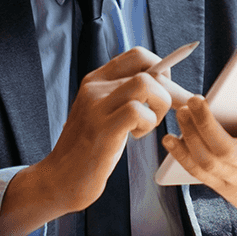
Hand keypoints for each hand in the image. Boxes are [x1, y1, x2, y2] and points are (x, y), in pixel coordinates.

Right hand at [0, 46, 191, 235]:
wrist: (58, 180)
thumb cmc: (90, 149)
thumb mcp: (106, 113)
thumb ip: (126, 95)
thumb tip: (167, 83)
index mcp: (96, 81)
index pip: (138, 55)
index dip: (161, 69)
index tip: (165, 91)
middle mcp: (94, 88)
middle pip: (149, 70)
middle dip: (172, 91)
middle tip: (178, 110)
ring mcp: (95, 107)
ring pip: (146, 84)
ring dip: (159, 105)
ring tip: (147, 125)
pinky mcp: (101, 129)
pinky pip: (137, 111)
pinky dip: (147, 122)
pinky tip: (136, 136)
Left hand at [162, 70, 236, 235]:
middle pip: (226, 147)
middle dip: (208, 123)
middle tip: (196, 97)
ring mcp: (236, 179)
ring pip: (206, 158)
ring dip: (190, 133)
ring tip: (182, 109)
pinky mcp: (222, 186)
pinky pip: (197, 170)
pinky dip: (181, 153)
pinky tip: (171, 136)